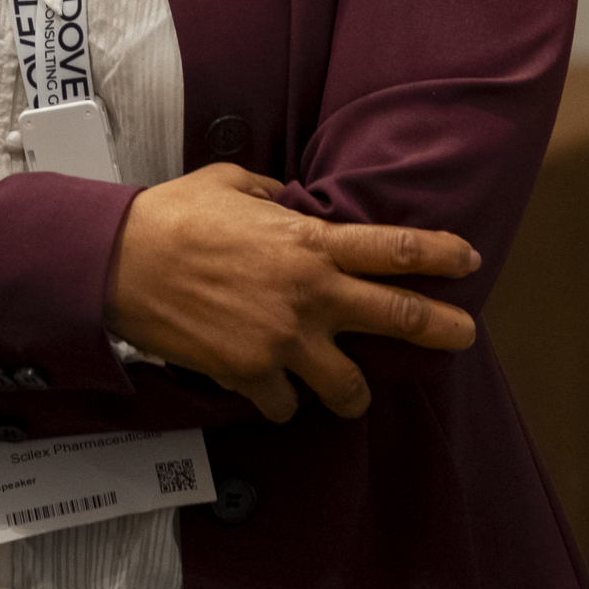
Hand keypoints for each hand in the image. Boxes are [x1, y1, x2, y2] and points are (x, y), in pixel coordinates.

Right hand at [104, 164, 480, 421]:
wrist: (120, 262)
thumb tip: (287, 199)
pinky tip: (269, 389)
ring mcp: (283, 341)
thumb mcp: (231, 183)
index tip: (468, 261)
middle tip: (465, 336)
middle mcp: (310, 294)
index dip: (440, 255)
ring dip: (350, 393)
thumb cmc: (174, 214)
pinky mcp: (250, 374)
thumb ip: (272, 194)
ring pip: (348, 388)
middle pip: (400, 319)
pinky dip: (281, 401)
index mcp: (309, 242)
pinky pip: (285, 405)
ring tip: (346, 394)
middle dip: (443, 330)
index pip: (395, 249)